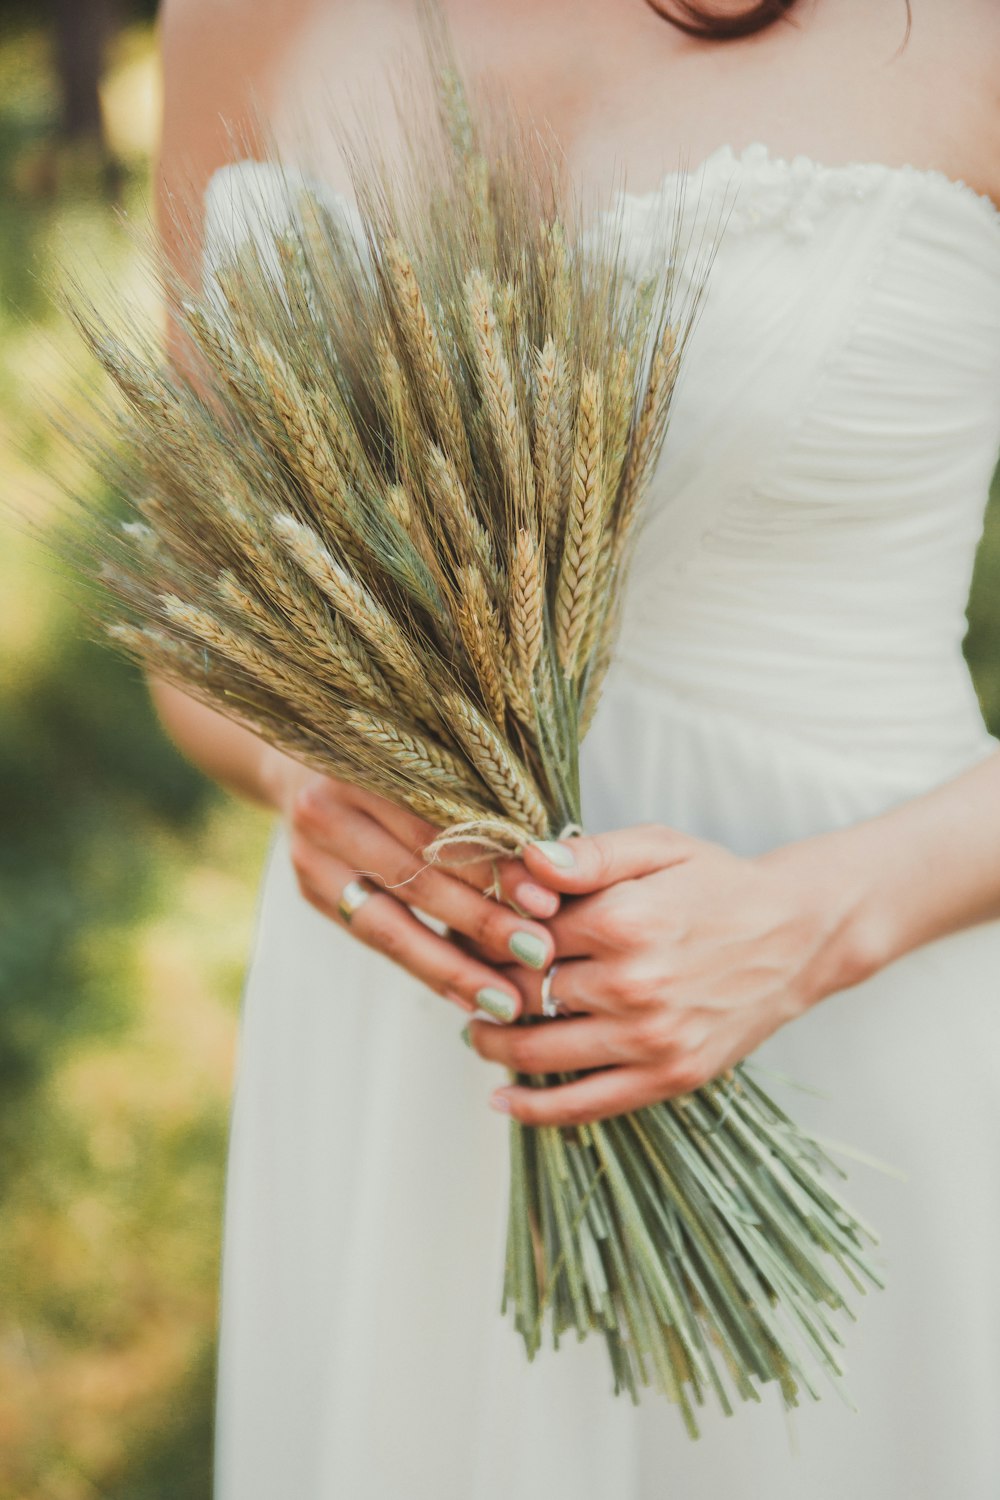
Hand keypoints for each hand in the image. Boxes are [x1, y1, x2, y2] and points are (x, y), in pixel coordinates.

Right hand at [262, 749, 560, 1018]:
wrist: (311, 767)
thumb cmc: (403, 768)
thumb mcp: (436, 771)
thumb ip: (478, 810)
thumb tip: (550, 871)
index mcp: (366, 765)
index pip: (439, 828)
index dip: (493, 868)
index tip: (548, 902)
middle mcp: (328, 808)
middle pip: (415, 877)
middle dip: (483, 922)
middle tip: (538, 954)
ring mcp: (311, 853)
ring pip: (390, 923)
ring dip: (454, 966)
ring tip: (504, 1000)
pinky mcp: (311, 889)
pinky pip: (375, 940)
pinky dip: (426, 969)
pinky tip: (465, 996)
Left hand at [468, 822, 878, 1124]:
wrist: (798, 936)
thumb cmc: (719, 884)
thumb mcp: (658, 847)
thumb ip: (588, 854)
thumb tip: (524, 862)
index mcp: (626, 921)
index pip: (521, 934)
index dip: (486, 934)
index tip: (469, 934)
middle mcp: (635, 984)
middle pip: (522, 994)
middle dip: (483, 988)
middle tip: (463, 982)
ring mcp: (652, 1038)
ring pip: (539, 1052)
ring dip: (494, 1045)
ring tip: (477, 1031)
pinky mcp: (670, 1076)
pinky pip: (585, 1104)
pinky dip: (534, 1108)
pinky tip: (501, 1097)